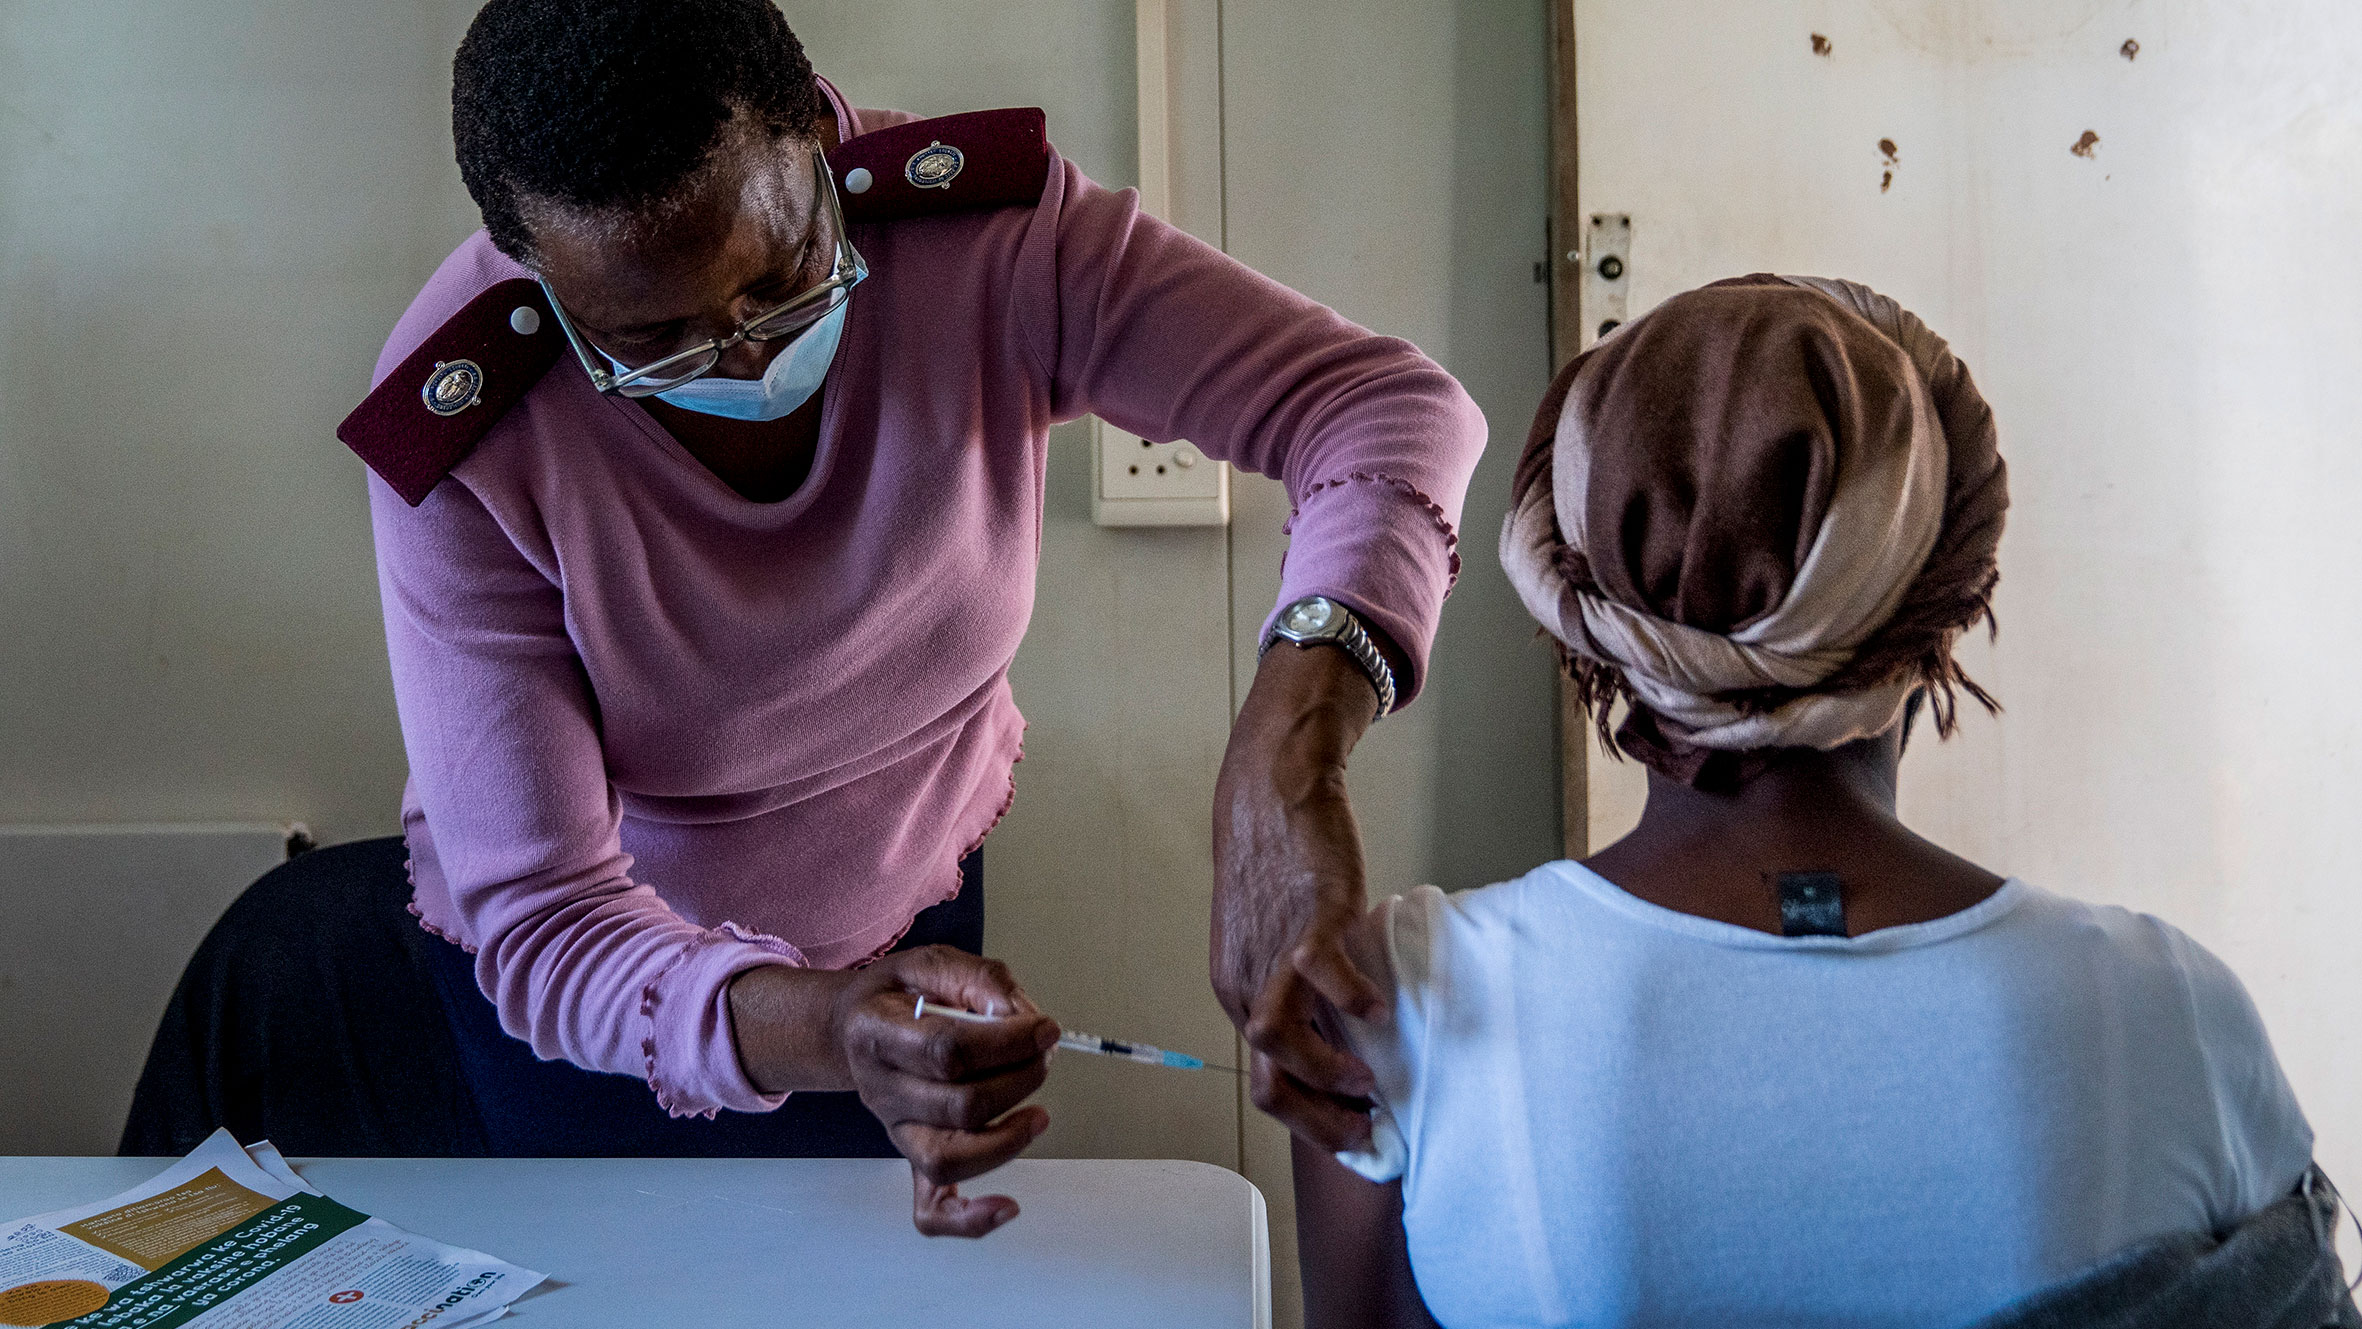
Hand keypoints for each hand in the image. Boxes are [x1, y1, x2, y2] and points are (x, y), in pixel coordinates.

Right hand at [727, 946, 1055, 1237]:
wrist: (852, 1027)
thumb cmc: (897, 996)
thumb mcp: (932, 963)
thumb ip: (981, 981)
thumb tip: (1023, 1018)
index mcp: (877, 1034)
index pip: (948, 1050)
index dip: (1007, 1042)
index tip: (1044, 1029)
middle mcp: (881, 1090)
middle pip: (958, 1105)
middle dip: (1019, 1080)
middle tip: (1042, 1057)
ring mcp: (895, 1129)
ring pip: (949, 1158)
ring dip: (1007, 1140)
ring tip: (1037, 1114)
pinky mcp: (910, 1154)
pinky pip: (930, 1208)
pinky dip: (969, 1220)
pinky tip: (1007, 1208)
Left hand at [1213, 643, 1391, 1151]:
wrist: (1272, 789)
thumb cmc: (1279, 862)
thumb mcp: (1276, 937)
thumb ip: (1299, 985)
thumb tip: (1344, 1032)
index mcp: (1237, 990)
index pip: (1266, 1080)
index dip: (1311, 1116)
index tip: (1354, 1128)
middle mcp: (1244, 981)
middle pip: (1269, 1080)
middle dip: (1320, 1120)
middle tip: (1367, 1132)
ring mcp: (1273, 951)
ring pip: (1279, 1041)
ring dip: (1328, 1075)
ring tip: (1370, 1084)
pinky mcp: (1308, 917)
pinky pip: (1321, 974)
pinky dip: (1351, 1000)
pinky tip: (1379, 1009)